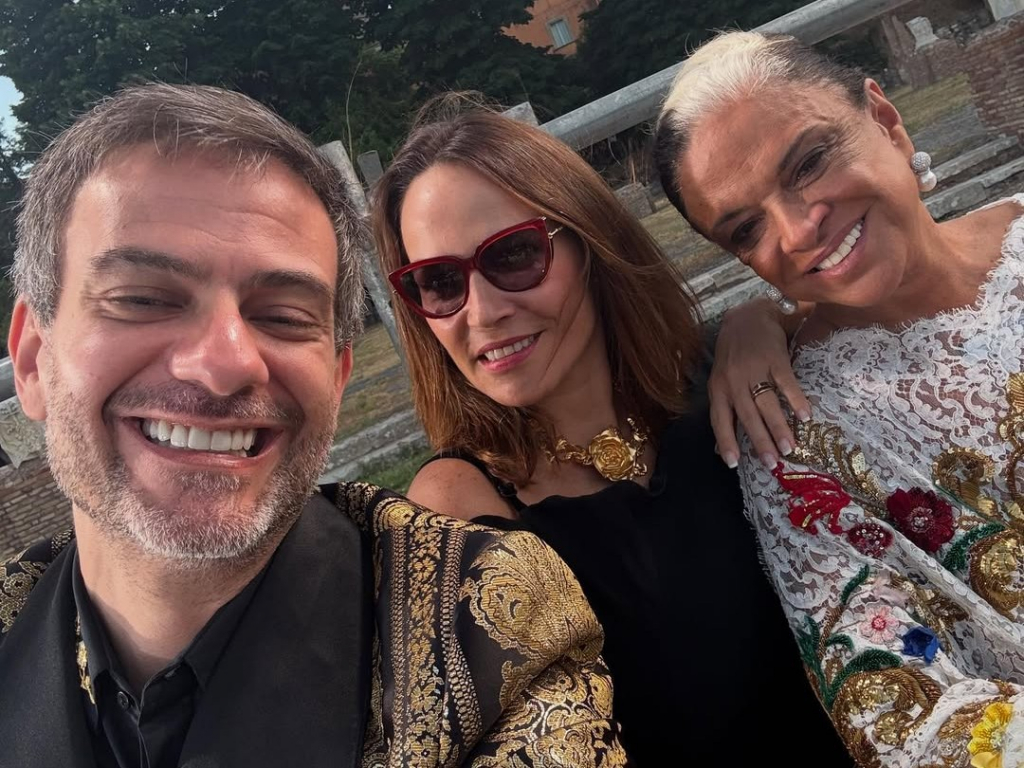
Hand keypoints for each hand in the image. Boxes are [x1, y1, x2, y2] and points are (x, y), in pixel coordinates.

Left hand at [708, 298, 810, 468]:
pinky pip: (786, 382)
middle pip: (747, 415)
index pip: (719, 419)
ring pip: (766, 402)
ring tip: (789, 447)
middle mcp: (734, 380)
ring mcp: (754, 368)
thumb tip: (721, 448)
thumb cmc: (734, 353)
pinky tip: (805, 416)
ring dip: (778, 426)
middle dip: (759, 441)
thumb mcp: (721, 380)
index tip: (733, 463)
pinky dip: (795, 400)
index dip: (725, 441)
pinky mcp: (775, 357)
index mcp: (718, 387)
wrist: (748, 315)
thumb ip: (724, 410)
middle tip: (772, 463)